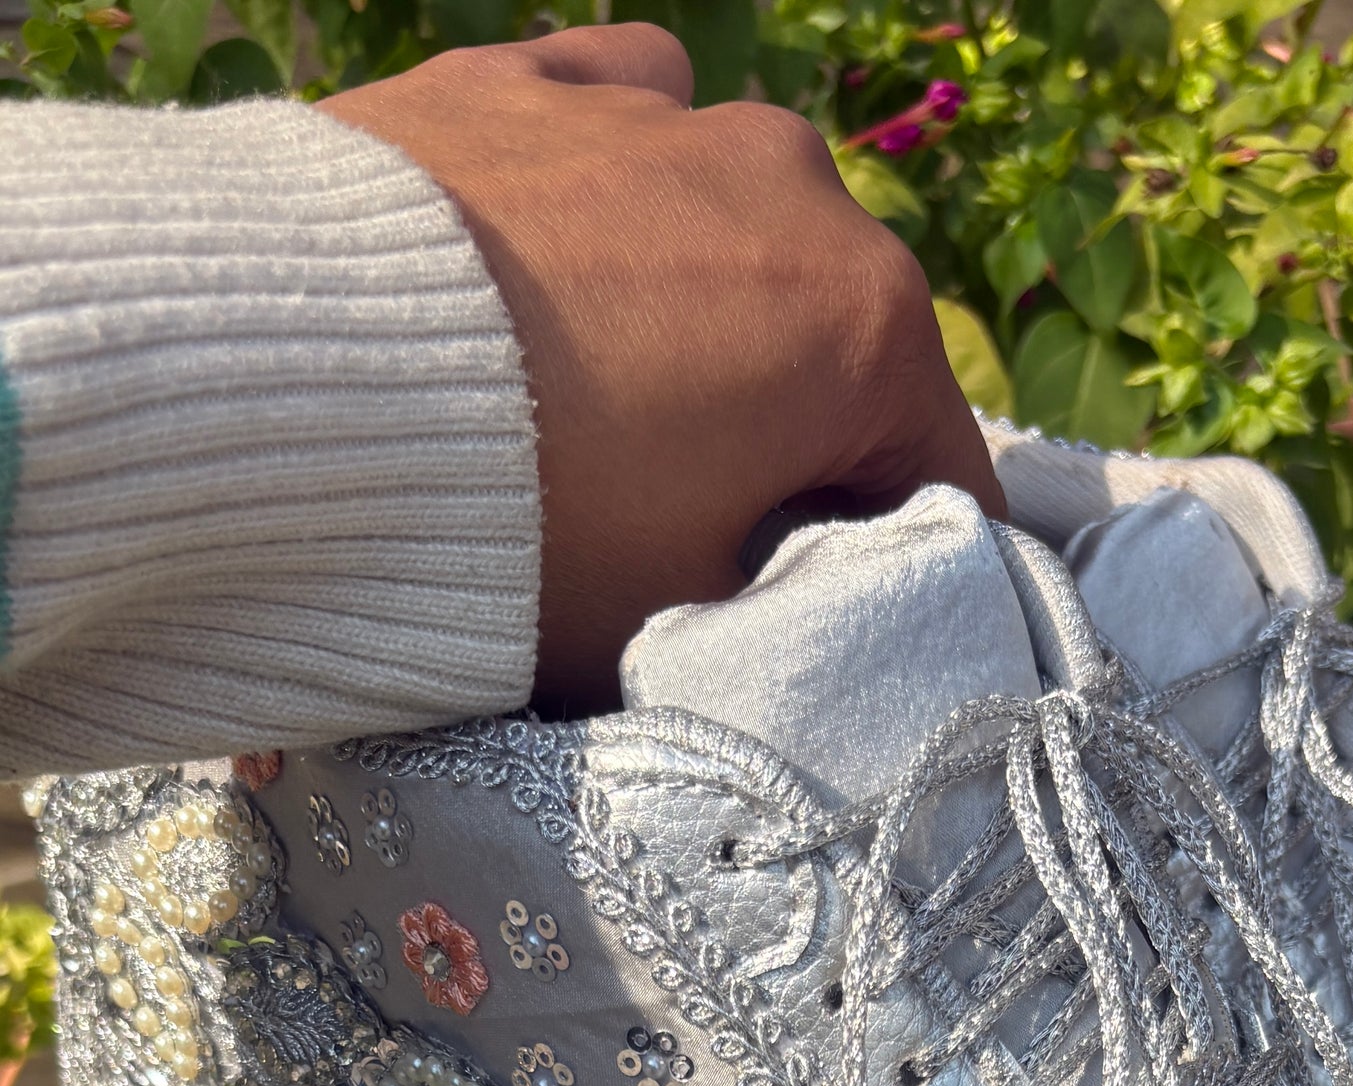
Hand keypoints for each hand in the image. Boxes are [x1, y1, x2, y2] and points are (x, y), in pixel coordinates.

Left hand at [323, 29, 1003, 713]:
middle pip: (833, 346)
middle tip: (684, 519)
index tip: (823, 609)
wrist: (296, 391)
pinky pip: (613, 126)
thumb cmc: (524, 531)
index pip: (936, 477)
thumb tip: (793, 581)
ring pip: (728, 230)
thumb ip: (776, 599)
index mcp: (866, 331)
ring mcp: (661, 118)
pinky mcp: (533, 77)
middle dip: (789, 427)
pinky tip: (549, 263)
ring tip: (595, 399)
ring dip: (699, 310)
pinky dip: (604, 196)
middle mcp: (792, 190)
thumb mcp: (682, 621)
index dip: (894, 563)